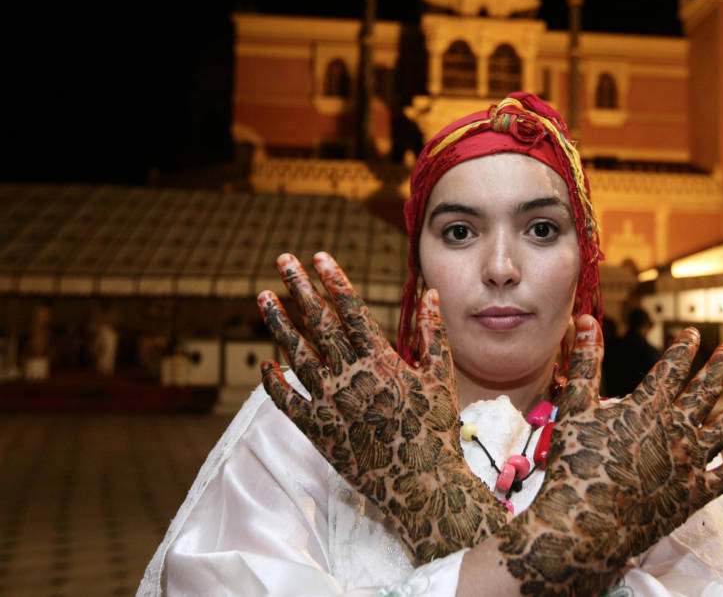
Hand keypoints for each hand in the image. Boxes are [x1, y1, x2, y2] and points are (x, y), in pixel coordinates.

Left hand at [258, 252, 506, 563]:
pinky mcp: (316, 430)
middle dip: (299, 289)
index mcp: (382, 360)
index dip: (334, 280)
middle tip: (283, 261)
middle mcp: (350, 377)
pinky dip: (273, 381)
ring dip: (278, 324)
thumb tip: (430, 294)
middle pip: (318, 323)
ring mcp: (329, 403)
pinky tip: (266, 363)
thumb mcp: (441, 376)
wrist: (421, 484)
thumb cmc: (436, 429)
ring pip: (296, 354)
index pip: (352, 310)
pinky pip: (286, 401)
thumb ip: (433, 334)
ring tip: (263, 298)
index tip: (319, 256)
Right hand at [494, 315, 722, 594]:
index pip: (672, 368)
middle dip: (720, 366)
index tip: (694, 333)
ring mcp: (690, 463)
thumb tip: (587, 318)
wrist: (587, 524)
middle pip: (706, 391)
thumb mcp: (575, 406)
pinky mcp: (695, 495)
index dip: (684, 348)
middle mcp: (676, 430)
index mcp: (648, 406)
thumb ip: (586, 362)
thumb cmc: (575, 463)